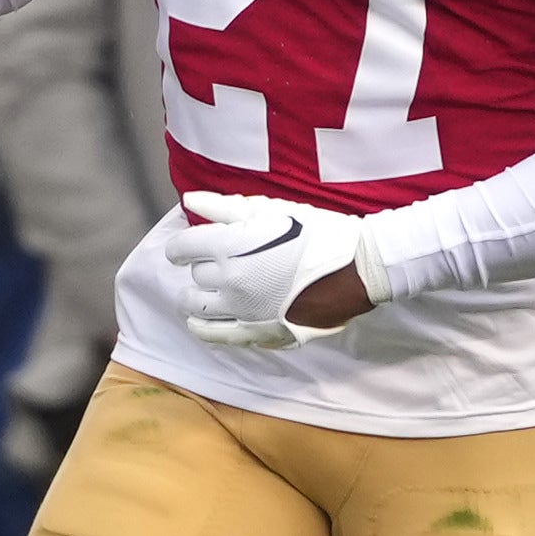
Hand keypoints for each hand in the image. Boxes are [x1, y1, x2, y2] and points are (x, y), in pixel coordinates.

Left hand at [166, 191, 370, 348]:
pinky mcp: (256, 332)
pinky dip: (201, 329)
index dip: (180, 246)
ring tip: (199, 293)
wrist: (354, 270)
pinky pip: (216, 336)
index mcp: (230, 245)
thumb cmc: (316, 233)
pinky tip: (198, 323)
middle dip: (199, 267)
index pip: (183, 247)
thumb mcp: (271, 210)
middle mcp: (229, 279)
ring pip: (197, 307)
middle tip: (213, 264)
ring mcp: (241, 309)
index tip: (184, 247)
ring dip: (193, 298)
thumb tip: (189, 200)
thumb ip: (224, 207)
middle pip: (196, 275)